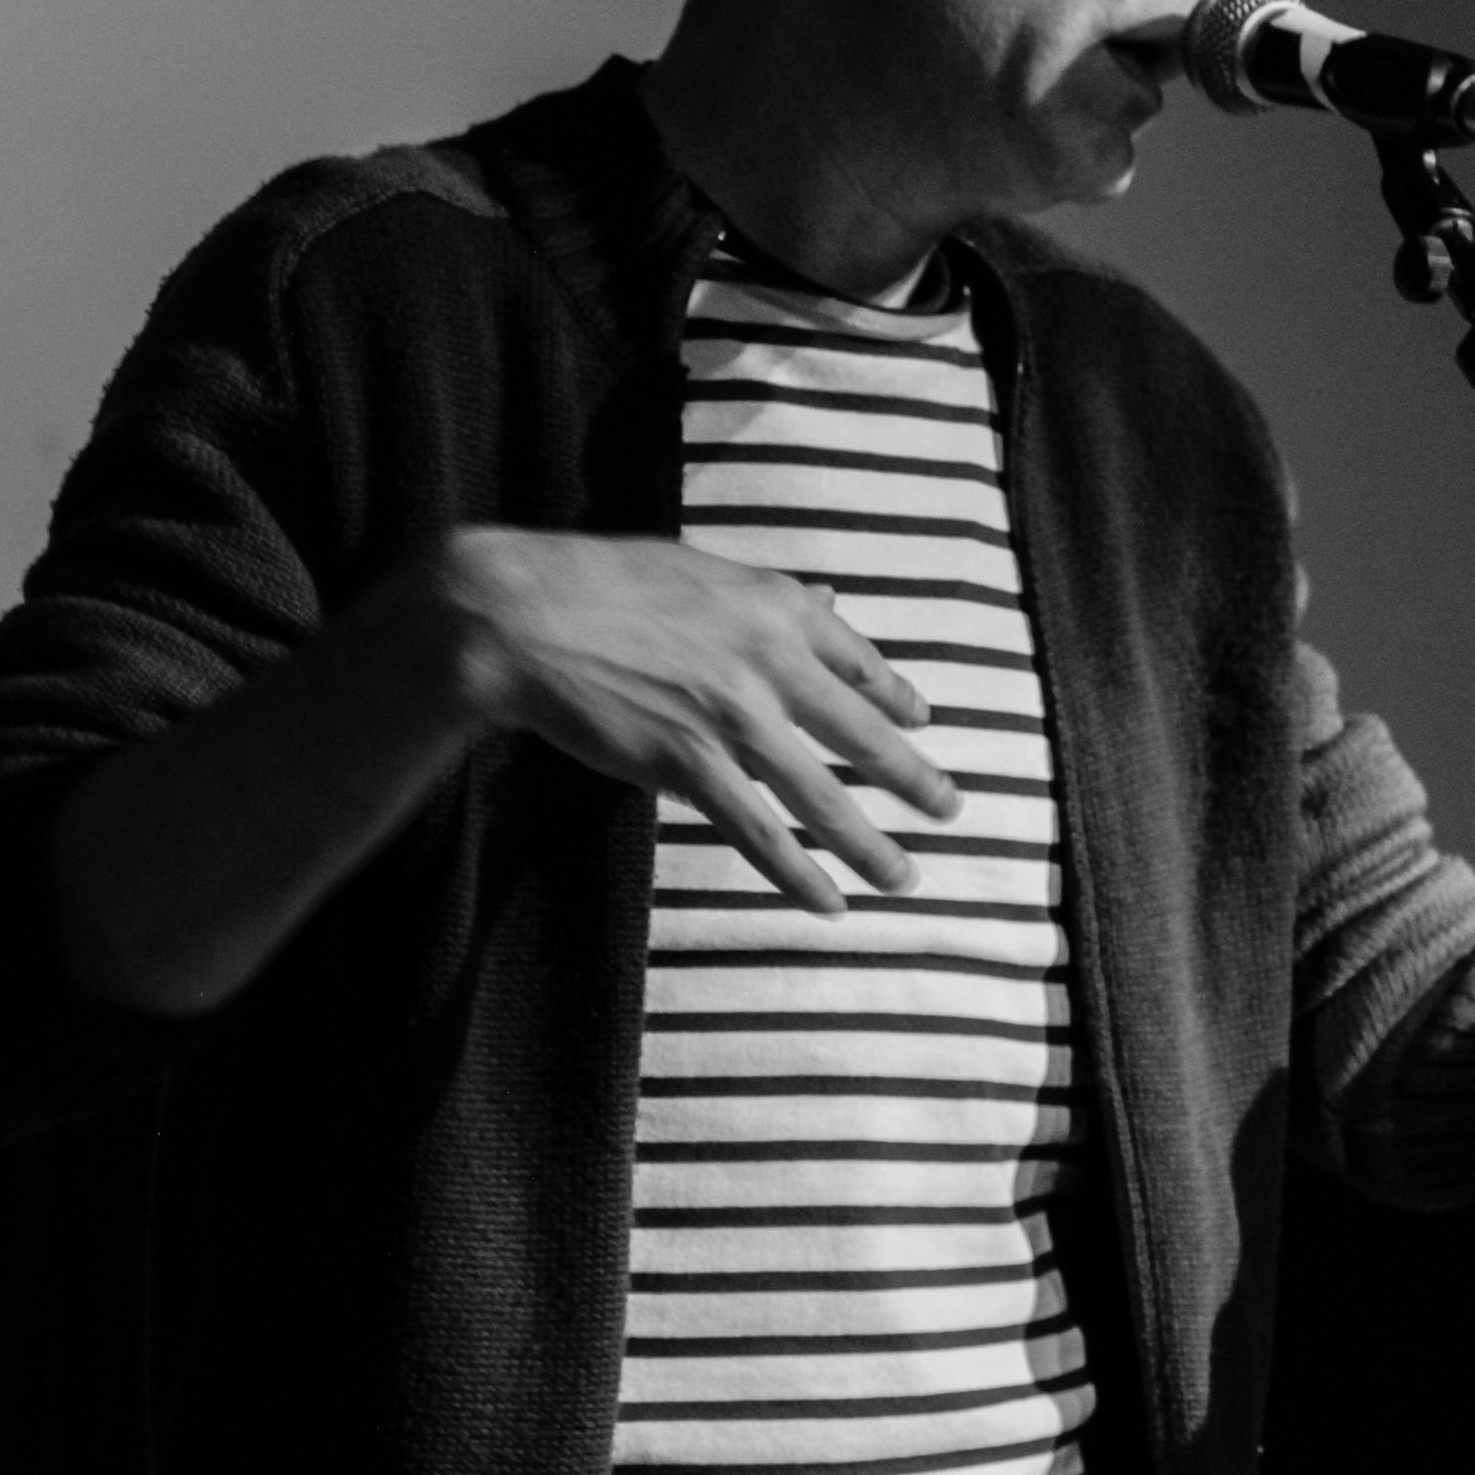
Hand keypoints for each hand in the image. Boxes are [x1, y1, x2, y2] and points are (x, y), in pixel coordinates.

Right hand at [429, 527, 960, 917]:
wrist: (523, 615)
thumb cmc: (597, 583)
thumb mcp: (698, 570)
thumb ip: (766, 596)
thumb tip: (827, 597)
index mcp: (774, 606)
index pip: (857, 659)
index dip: (898, 696)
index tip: (922, 720)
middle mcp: (769, 662)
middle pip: (862, 735)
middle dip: (913, 780)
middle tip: (951, 809)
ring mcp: (734, 719)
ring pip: (822, 797)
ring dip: (872, 846)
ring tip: (905, 878)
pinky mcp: (691, 765)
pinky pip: (760, 834)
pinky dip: (800, 876)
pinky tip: (829, 903)